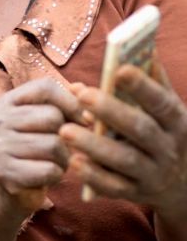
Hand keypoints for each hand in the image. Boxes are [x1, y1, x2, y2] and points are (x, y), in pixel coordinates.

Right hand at [0, 78, 86, 213]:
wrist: (10, 189)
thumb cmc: (35, 149)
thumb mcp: (46, 122)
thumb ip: (65, 102)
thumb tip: (83, 88)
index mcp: (6, 102)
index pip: (44, 88)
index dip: (72, 102)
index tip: (85, 119)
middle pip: (52, 117)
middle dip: (68, 135)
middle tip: (63, 147)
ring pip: (53, 145)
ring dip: (64, 158)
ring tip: (55, 162)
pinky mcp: (4, 173)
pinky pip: (49, 170)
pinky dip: (57, 175)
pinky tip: (48, 175)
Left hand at [60, 63, 186, 213]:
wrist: (182, 185)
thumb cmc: (164, 134)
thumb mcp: (167, 110)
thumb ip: (152, 82)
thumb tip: (135, 48)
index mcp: (176, 122)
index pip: (162, 102)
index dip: (143, 87)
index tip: (120, 69)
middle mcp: (168, 148)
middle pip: (140, 129)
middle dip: (111, 112)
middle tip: (82, 96)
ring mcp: (153, 173)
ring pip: (124, 160)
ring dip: (94, 146)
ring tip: (65, 131)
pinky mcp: (136, 193)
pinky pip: (114, 187)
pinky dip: (94, 176)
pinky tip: (73, 162)